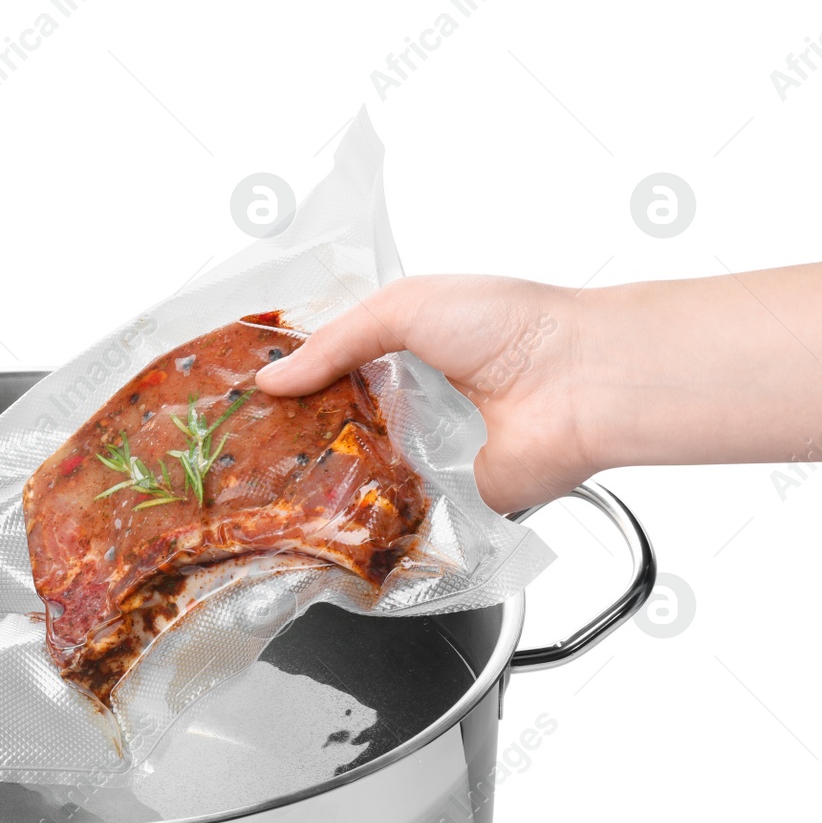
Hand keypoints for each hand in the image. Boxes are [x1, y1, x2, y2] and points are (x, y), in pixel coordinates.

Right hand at [256, 275, 594, 512]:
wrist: (581, 381)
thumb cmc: (511, 324)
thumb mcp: (404, 306)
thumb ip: (334, 343)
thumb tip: (273, 380)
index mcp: (407, 348)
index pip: (334, 368)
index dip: (292, 382)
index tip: (242, 397)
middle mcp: (416, 401)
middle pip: (339, 424)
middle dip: (295, 434)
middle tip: (240, 446)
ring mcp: (430, 453)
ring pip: (359, 472)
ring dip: (322, 477)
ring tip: (262, 484)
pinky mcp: (448, 499)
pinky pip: (395, 514)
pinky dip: (364, 516)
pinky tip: (317, 516)